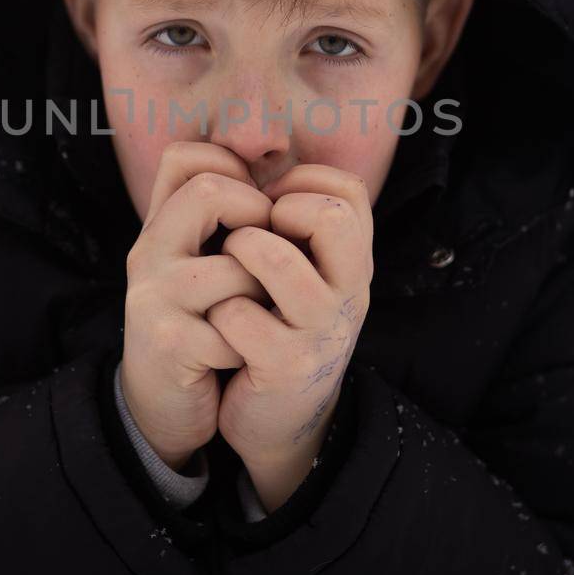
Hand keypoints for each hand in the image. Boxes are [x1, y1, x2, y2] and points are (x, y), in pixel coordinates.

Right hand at [119, 141, 275, 469]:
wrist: (160, 409)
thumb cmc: (198, 330)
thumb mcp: (200, 266)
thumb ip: (219, 222)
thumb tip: (276, 170)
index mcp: (160, 229)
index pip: (185, 157)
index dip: (233, 169)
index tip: (258, 209)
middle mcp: (148, 253)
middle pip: (208, 190)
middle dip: (259, 219)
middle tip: (267, 259)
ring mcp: (154, 296)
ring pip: (236, 265)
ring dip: (265, 293)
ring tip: (259, 315)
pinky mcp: (169, 342)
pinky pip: (238, 325)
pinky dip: (252, 343)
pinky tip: (241, 356)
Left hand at [205, 163, 372, 511]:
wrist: (279, 420)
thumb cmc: (280, 329)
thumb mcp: (303, 274)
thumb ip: (292, 223)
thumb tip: (252, 154)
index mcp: (353, 261)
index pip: (346, 190)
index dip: (299, 185)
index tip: (271, 211)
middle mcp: (351, 292)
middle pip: (331, 215)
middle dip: (275, 213)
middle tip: (250, 237)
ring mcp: (321, 331)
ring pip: (273, 258)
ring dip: (237, 252)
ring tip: (228, 271)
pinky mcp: (286, 367)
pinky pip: (237, 315)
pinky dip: (219, 312)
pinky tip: (220, 325)